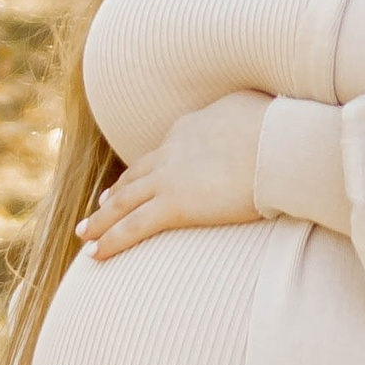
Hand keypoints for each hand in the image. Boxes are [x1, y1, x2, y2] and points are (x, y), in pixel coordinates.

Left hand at [77, 90, 271, 259]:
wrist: (278, 143)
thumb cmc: (278, 127)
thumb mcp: (254, 110)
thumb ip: (243, 117)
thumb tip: (249, 115)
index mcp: (190, 128)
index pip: (161, 153)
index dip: (145, 168)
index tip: (136, 179)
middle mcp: (171, 152)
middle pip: (135, 176)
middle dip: (116, 193)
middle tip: (101, 205)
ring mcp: (169, 179)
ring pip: (123, 202)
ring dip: (102, 219)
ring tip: (85, 232)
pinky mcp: (175, 205)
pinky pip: (133, 227)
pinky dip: (110, 240)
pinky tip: (95, 254)